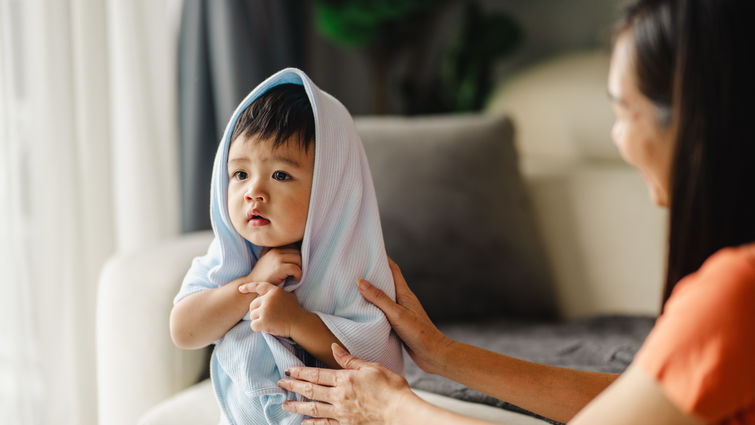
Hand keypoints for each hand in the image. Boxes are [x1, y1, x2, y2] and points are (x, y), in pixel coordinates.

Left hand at [239, 281, 305, 337]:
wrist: (300, 323)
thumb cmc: (295, 311)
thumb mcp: (288, 296)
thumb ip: (277, 294)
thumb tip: (270, 293)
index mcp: (274, 291)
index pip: (259, 286)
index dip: (249, 287)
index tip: (240, 288)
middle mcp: (268, 299)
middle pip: (252, 305)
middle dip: (257, 312)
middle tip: (268, 317)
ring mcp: (265, 309)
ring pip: (252, 316)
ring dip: (259, 321)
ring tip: (270, 322)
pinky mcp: (264, 320)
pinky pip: (253, 325)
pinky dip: (259, 328)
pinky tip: (268, 328)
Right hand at [248, 246, 301, 284]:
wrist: (252, 283)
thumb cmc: (262, 272)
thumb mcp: (267, 257)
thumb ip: (276, 250)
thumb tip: (292, 245)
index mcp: (274, 247)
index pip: (294, 246)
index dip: (297, 255)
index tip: (295, 264)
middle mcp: (275, 250)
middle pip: (298, 252)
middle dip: (299, 262)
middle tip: (296, 271)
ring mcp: (277, 258)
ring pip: (298, 259)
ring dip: (300, 268)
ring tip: (295, 275)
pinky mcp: (278, 268)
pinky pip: (295, 268)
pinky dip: (298, 275)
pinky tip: (295, 279)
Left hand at [279, 343, 415, 424]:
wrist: (401, 413)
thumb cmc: (391, 388)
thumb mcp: (372, 367)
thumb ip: (350, 360)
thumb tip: (334, 348)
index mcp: (345, 379)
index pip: (316, 374)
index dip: (300, 372)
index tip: (288, 370)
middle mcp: (339, 396)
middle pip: (310, 390)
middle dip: (293, 386)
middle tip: (280, 384)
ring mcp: (341, 413)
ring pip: (313, 408)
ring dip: (297, 405)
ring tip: (285, 404)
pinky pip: (324, 424)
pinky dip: (312, 423)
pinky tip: (304, 422)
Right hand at [357, 258, 450, 373]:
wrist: (433, 354)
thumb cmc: (418, 333)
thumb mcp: (396, 313)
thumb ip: (379, 298)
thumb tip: (360, 280)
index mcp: (404, 293)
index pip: (393, 270)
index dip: (383, 259)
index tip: (370, 251)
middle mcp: (403, 300)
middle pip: (387, 282)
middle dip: (374, 275)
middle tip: (356, 270)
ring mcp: (401, 313)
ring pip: (384, 298)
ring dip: (372, 293)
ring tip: (354, 289)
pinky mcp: (399, 325)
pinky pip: (383, 312)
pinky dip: (374, 309)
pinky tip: (363, 313)